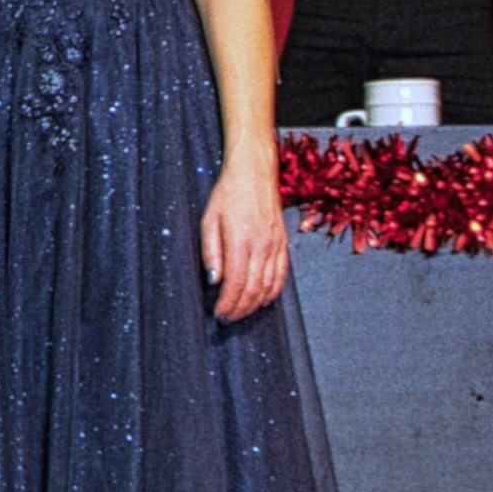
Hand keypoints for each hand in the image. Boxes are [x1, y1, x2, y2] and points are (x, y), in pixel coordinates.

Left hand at [200, 159, 287, 323]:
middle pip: (254, 288)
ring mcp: (276, 244)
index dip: (228, 303)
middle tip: (227, 319)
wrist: (254, 172)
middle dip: (240, 308)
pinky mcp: (284, 243)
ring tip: (241, 313)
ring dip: (255, 304)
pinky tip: (262, 300)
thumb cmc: (227, 194)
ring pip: (269, 285)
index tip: (219, 314)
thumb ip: (211, 252)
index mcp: (241, 240)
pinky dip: (272, 291)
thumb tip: (214, 280)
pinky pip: (281, 274)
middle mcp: (263, 245)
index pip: (237, 282)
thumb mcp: (208, 220)